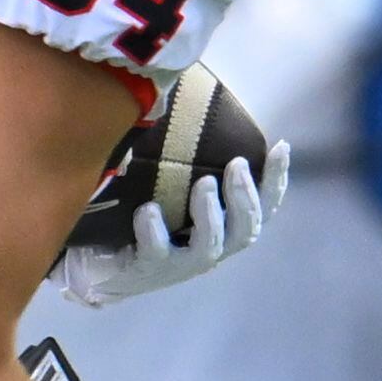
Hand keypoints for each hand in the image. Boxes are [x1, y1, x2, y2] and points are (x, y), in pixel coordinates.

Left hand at [52, 142, 289, 308]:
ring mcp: (180, 264)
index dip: (276, 181)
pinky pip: (157, 252)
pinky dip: (155, 230)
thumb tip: (194, 110)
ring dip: (210, 213)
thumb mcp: (174, 192)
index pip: (263, 208)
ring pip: (209, 245)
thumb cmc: (146, 222)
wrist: (100, 267)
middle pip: (245, 230)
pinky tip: (148, 210)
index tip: (281, 146)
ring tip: (204, 183)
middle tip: (237, 164)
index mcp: (223, 229)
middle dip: (245, 197)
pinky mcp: (149, 270)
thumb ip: (193, 168)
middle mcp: (210, 249)